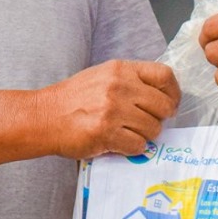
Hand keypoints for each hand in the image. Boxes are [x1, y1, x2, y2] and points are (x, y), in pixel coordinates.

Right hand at [39, 60, 180, 159]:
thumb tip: (160, 97)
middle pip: (164, 106)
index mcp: (120, 69)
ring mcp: (113, 110)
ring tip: (127, 133)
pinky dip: (133, 149)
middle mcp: (119, 86)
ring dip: (144, 136)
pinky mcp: (106, 133)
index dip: (173, 93)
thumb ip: (130, 81)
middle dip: (159, 119)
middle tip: (147, 123)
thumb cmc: (72, 99)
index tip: (169, 104)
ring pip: (153, 128)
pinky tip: (119, 144)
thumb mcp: (101, 76)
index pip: (164, 75)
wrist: (43, 116)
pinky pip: (138, 145)